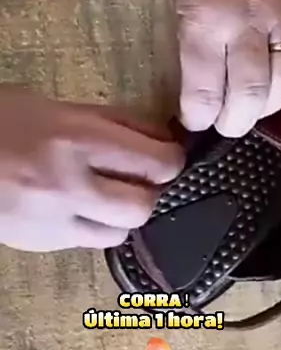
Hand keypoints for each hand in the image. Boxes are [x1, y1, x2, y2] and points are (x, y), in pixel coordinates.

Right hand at [0, 87, 184, 251]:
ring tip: (110, 194)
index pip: (155, 160)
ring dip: (124, 214)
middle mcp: (68, 182)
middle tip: (142, 178)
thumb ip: (111, 121)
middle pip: (143, 204)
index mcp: (75, 137)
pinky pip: (88, 243)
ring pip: (119, 232)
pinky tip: (80, 207)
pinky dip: (95, 227)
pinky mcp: (38, 243)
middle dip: (151, 192)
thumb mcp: (54, 106)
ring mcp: (52, 218)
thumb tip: (160, 135)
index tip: (169, 156)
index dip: (172, 161)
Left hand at [166, 0, 280, 137]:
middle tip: (224, 127)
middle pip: (251, 98)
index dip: (199, 117)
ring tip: (252, 113)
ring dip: (266, 108)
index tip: (194, 123)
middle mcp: (249, 24)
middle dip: (235, 122)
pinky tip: (278, 84)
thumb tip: (200, 82)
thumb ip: (193, 39)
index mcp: (207, 19)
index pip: (205, 91)